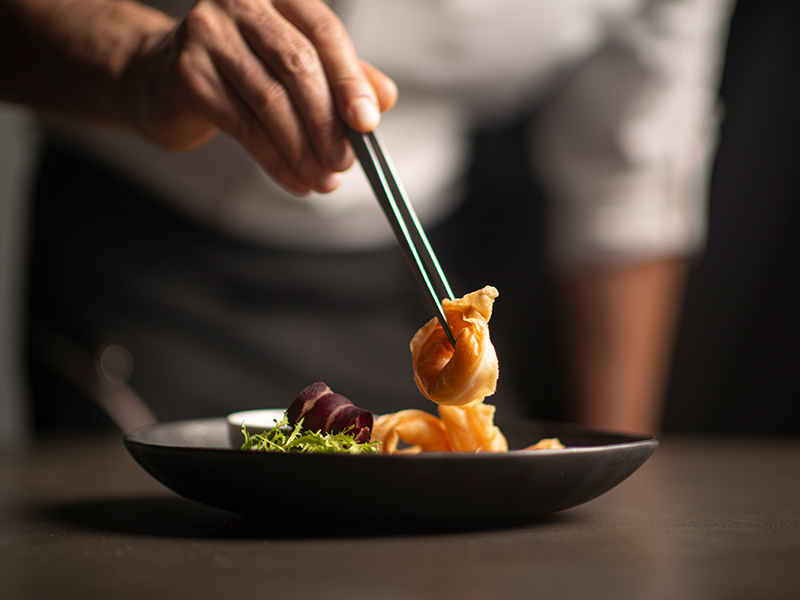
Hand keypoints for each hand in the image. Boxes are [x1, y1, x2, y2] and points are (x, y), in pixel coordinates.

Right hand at [128, 0, 396, 193]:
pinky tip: (295, 179)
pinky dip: (276, 160)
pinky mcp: (188, 73)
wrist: (163, 79)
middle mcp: (241, 2)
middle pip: (298, 67)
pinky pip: (244, 126)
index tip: (368, 123)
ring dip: (304, 149)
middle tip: (344, 162)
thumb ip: (342, 77)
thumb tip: (384, 100)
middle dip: (327, 123)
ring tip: (323, 179)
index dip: (350, 81)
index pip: (324, 33)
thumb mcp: (295, 65)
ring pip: (272, 101)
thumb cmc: (240, 70)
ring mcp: (209, 34)